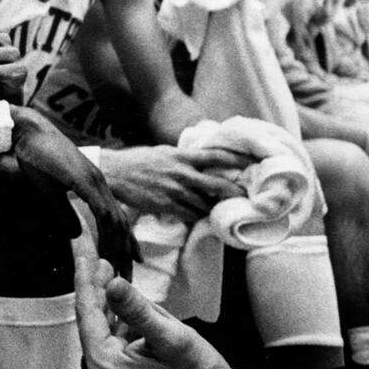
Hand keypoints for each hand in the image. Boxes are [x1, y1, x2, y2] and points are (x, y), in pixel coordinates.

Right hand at [11, 106, 134, 272]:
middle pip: (122, 223)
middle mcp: (100, 183)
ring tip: (117, 271)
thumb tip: (76, 234)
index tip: (130, 263)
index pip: (117, 218)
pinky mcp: (84, 180)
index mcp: (94, 185)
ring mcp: (94, 181)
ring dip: (118, 248)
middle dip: (126, 252)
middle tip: (128, 277)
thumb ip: (64, 212)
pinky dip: (106, 232)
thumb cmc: (35, 158)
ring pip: (115, 220)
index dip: (126, 241)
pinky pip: (101, 211)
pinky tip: (105, 250)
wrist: (27, 133)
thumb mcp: (50, 192)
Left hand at [73, 241, 261, 368]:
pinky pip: (111, 345)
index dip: (86, 280)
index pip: (87, 312)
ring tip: (112, 279)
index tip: (83, 257)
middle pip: (91, 321)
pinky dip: (117, 324)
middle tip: (101, 263)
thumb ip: (138, 310)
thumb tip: (113, 284)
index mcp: (105, 365)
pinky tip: (127, 311)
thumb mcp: (171, 337)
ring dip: (108, 306)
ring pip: (102, 332)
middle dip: (97, 290)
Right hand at [99, 146, 247, 222]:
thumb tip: (200, 158)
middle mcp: (182, 173)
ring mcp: (174, 190)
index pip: (216, 155)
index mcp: (182, 156)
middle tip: (246, 197)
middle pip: (218, 184)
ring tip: (222, 210)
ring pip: (205, 204)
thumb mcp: (164, 152)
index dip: (236, 158)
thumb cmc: (139, 160)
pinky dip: (196, 216)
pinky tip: (198, 215)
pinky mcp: (165, 205)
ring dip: (214, 208)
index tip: (252, 162)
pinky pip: (189, 214)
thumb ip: (183, 156)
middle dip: (235, 192)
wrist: (115, 173)